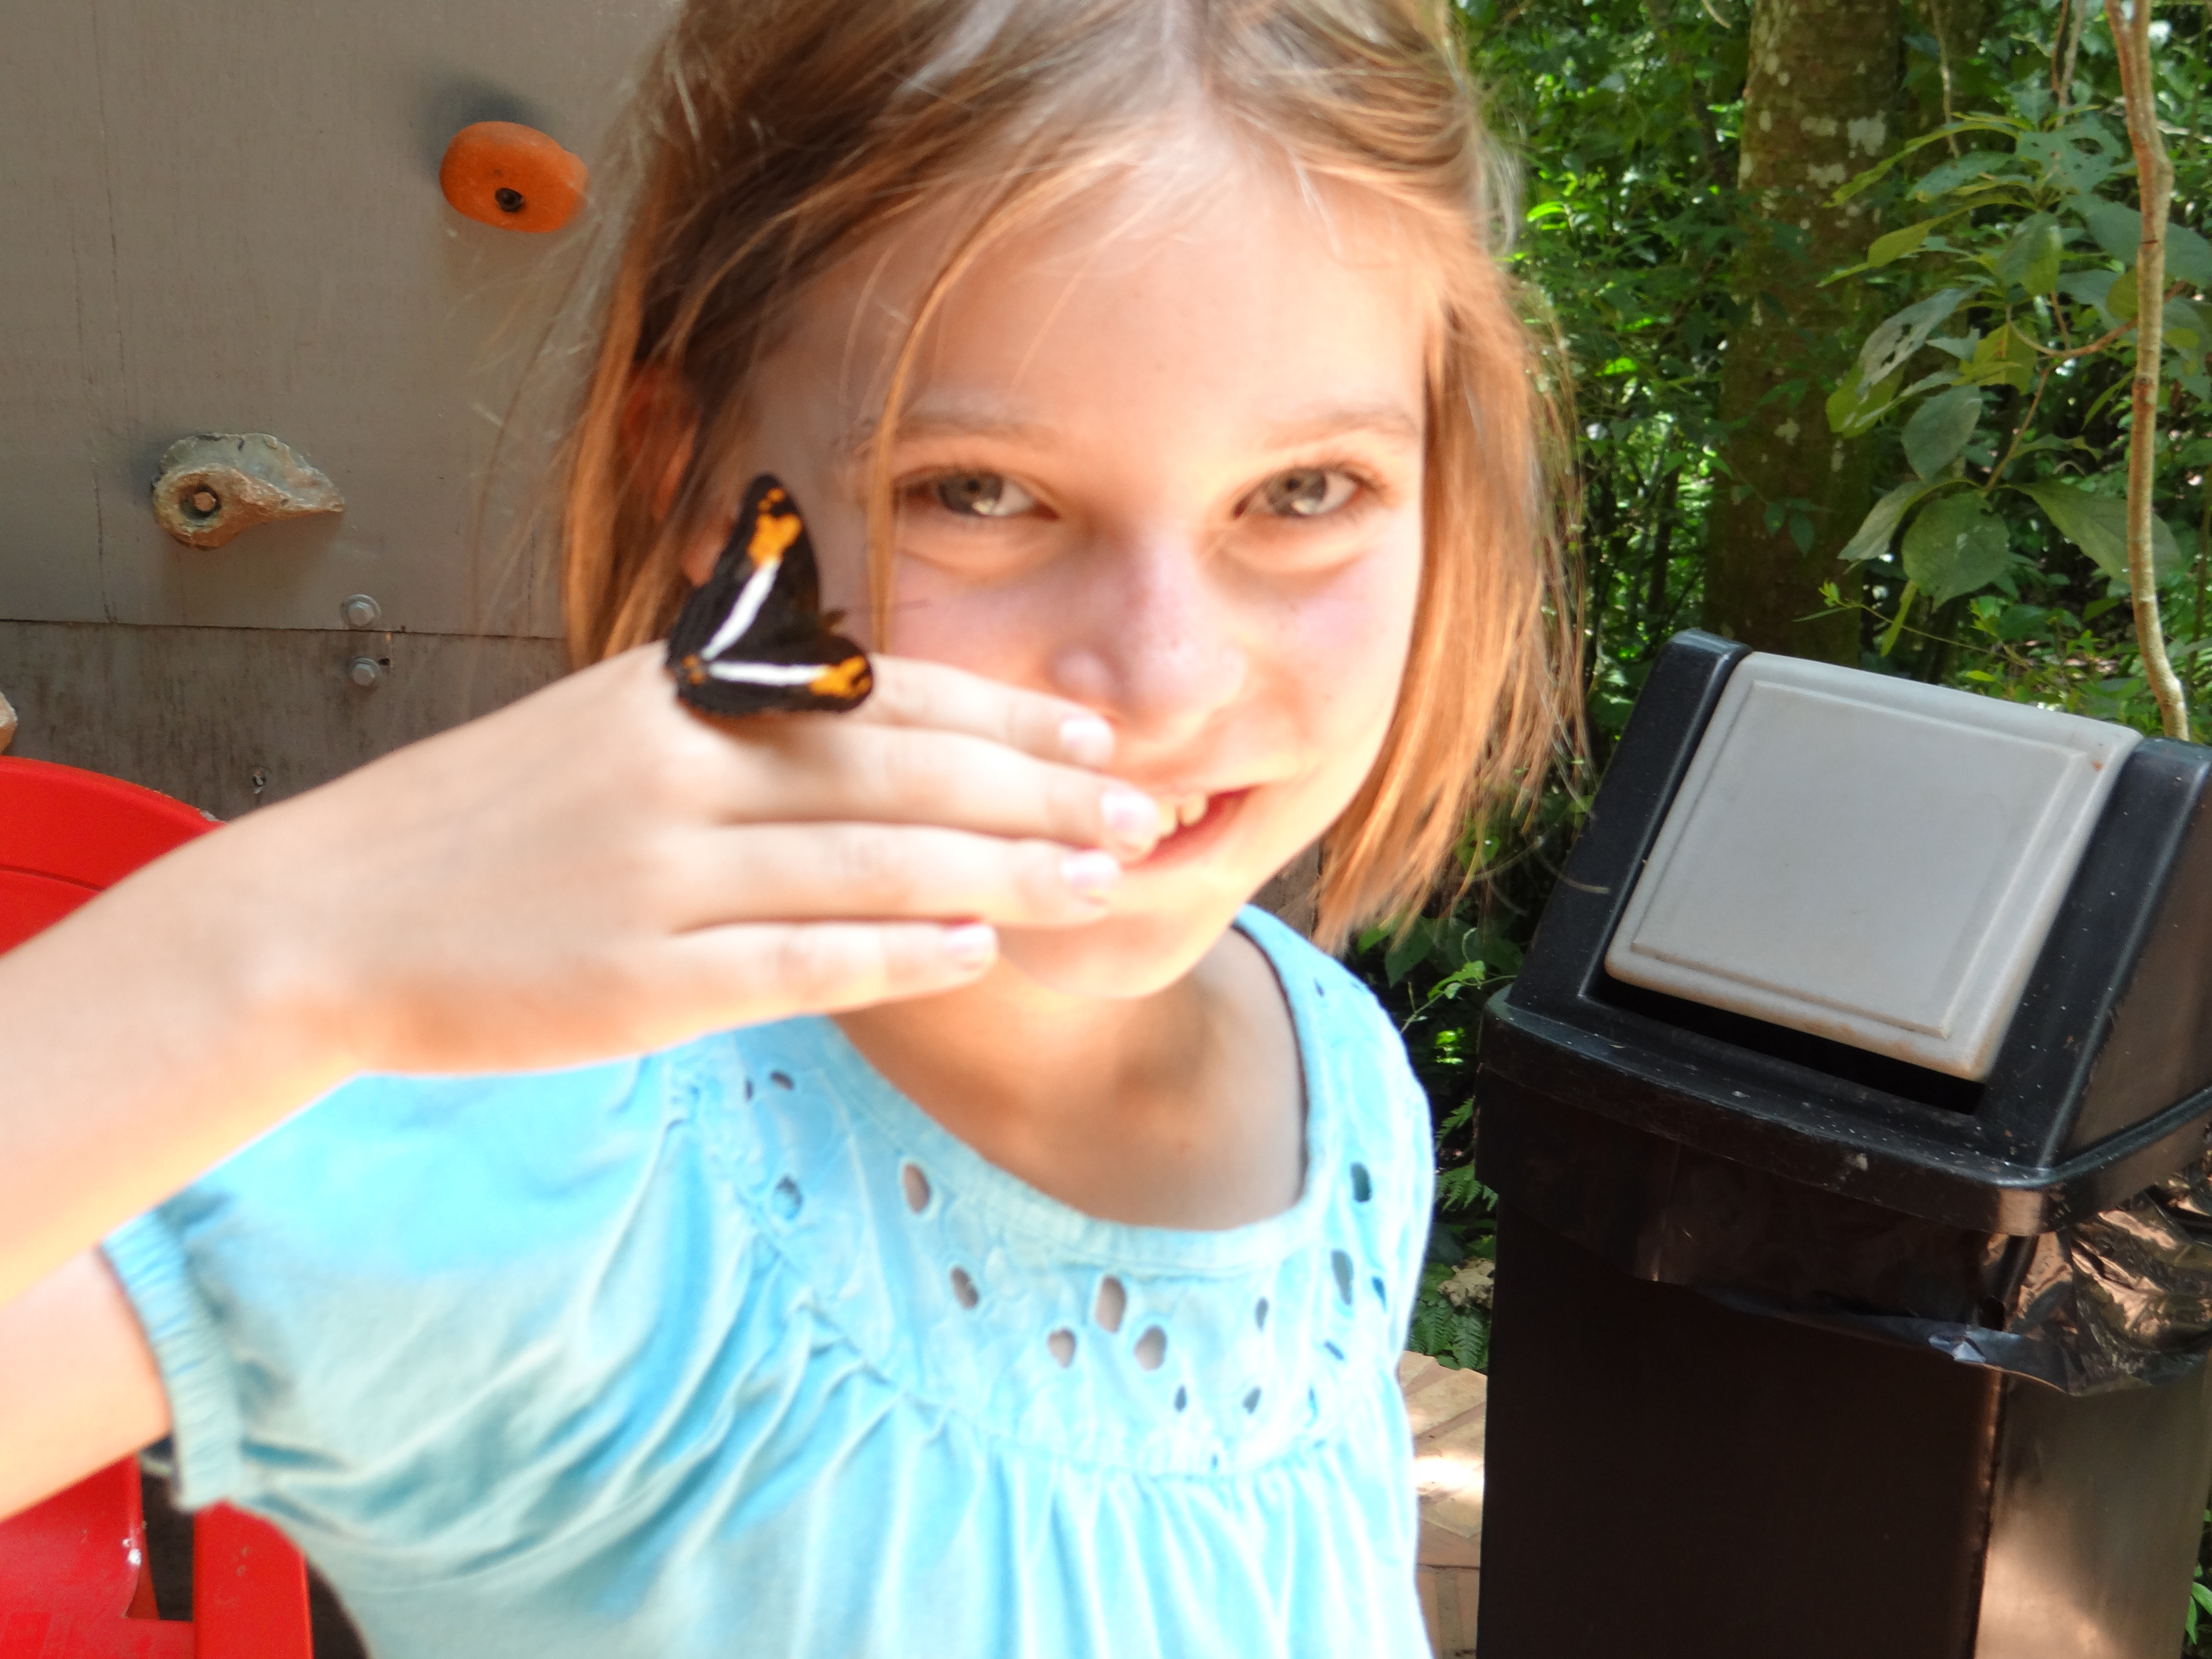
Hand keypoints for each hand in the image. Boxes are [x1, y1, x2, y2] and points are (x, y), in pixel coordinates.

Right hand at [138, 646, 1160, 1075]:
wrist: (325, 919)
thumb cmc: (482, 828)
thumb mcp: (602, 731)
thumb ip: (731, 722)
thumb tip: (876, 734)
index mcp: (677, 699)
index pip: (879, 699)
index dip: (1002, 720)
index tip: (1094, 737)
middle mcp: (679, 772)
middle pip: (902, 778)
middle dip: (1037, 795)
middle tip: (1139, 812)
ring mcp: (657, 877)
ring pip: (871, 867)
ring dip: (1001, 874)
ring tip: (1098, 884)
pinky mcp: (634, 977)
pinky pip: (794, 962)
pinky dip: (895, 957)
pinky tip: (976, 957)